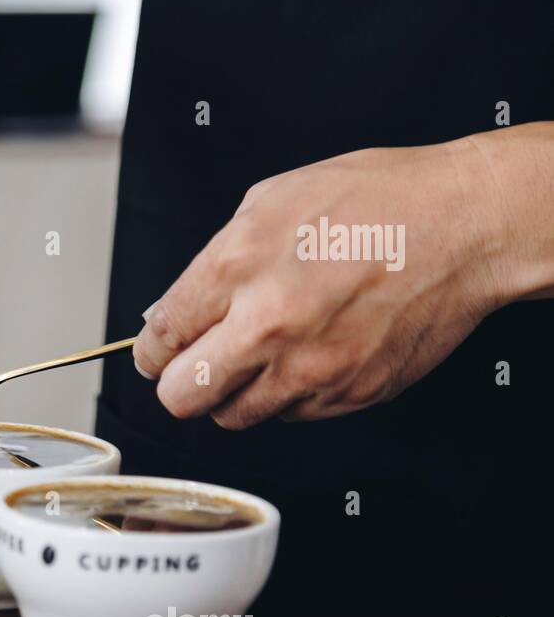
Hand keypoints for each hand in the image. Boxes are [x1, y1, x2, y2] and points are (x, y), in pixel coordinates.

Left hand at [131, 138, 519, 428]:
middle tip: (195, 366)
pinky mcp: (347, 393)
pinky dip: (289, 393)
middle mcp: (268, 325)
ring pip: (234, 415)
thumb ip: (215, 260)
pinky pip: (291, 413)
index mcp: (238, 267)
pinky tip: (310, 352)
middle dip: (181, 383)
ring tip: (260, 356)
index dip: (150, 352)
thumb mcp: (272, 201)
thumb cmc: (377, 201)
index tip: (156, 354)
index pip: (161, 339)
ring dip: (235, 392)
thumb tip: (177, 307)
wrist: (466, 225)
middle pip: (182, 397)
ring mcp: (310, 367)